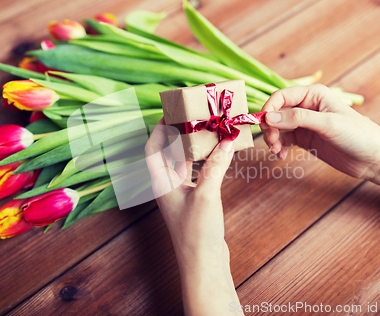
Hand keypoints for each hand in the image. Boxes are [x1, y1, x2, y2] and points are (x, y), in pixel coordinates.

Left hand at [145, 118, 241, 315]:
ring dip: (194, 149)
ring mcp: (181, 196)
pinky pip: (197, 175)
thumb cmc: (197, 233)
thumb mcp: (206, 194)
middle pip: (168, 155)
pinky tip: (217, 157)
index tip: (168, 114)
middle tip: (193, 120)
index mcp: (161, 184)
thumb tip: (227, 141)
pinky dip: (205, 164)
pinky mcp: (194, 203)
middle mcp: (168, 188)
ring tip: (207, 133)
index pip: (152, 150)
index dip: (157, 131)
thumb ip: (216, 166)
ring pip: (184, 165)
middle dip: (178, 136)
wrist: (204, 264)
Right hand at [260, 84, 379, 179]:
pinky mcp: (306, 139)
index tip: (263, 125)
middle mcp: (307, 106)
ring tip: (276, 150)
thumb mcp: (327, 124)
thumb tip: (268, 117)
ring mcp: (305, 124)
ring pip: (277, 127)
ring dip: (272, 138)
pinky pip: (284, 140)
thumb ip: (297, 119)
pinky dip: (279, 146)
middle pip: (276, 112)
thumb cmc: (358, 135)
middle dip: (269, 126)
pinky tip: (281, 155)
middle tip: (271, 141)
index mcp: (313, 95)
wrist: (374, 158)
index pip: (281, 96)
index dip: (269, 109)